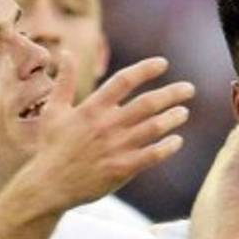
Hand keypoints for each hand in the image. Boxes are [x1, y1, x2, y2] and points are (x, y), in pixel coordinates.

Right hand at [26, 52, 195, 211]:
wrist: (48, 185)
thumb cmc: (51, 147)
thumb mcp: (53, 110)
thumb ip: (64, 81)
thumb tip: (67, 52)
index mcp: (91, 108)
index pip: (124, 80)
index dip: (146, 69)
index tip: (163, 64)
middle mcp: (107, 125)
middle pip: (147, 103)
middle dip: (172, 94)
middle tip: (189, 89)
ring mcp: (116, 147)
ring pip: (154, 128)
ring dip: (173, 118)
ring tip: (184, 112)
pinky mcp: (122, 169)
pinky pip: (152, 155)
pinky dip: (168, 147)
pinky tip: (178, 141)